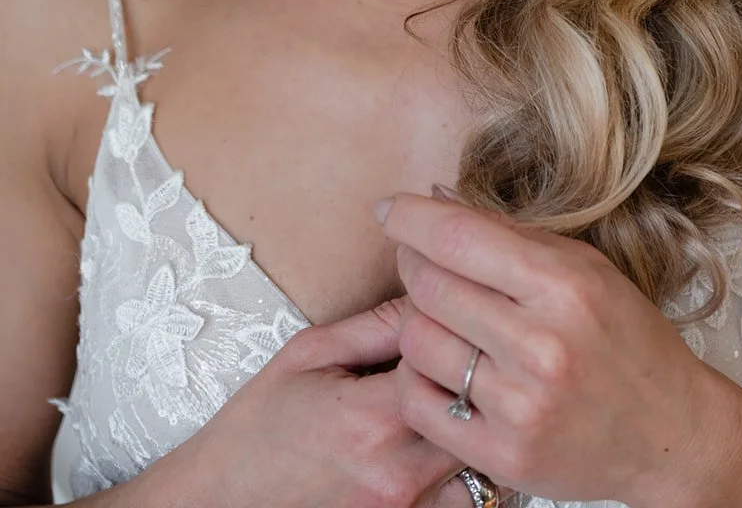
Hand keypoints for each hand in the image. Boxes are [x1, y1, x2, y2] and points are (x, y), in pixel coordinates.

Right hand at [147, 294, 476, 507]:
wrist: (222, 501)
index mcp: (370, 417)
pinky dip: (463, 471)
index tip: (449, 312)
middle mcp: (396, 471)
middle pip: (477, 412)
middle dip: (477, 375)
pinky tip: (447, 444)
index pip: (450, 357)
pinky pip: (463, 500)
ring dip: (480, 427)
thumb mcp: (308, 354)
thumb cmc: (258, 426)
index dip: (456, 329)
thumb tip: (431, 292)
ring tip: (462, 400)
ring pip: (481, 461)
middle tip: (467, 350)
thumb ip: (376, 326)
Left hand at [380, 187, 717, 507]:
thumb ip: (513, 236)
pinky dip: (416, 377)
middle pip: (430, 287)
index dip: (411, 219)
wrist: (669, 433)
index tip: (389, 209)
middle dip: (412, 264)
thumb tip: (438, 201)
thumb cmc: (628, 340)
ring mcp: (520, 406)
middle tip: (418, 260)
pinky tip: (440, 365)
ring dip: (415, 320)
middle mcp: (541, 345)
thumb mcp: (586, 269)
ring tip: (440, 316)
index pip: (460, 239)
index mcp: (565, 286)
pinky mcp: (503, 455)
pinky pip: (419, 403)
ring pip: (416, 342)